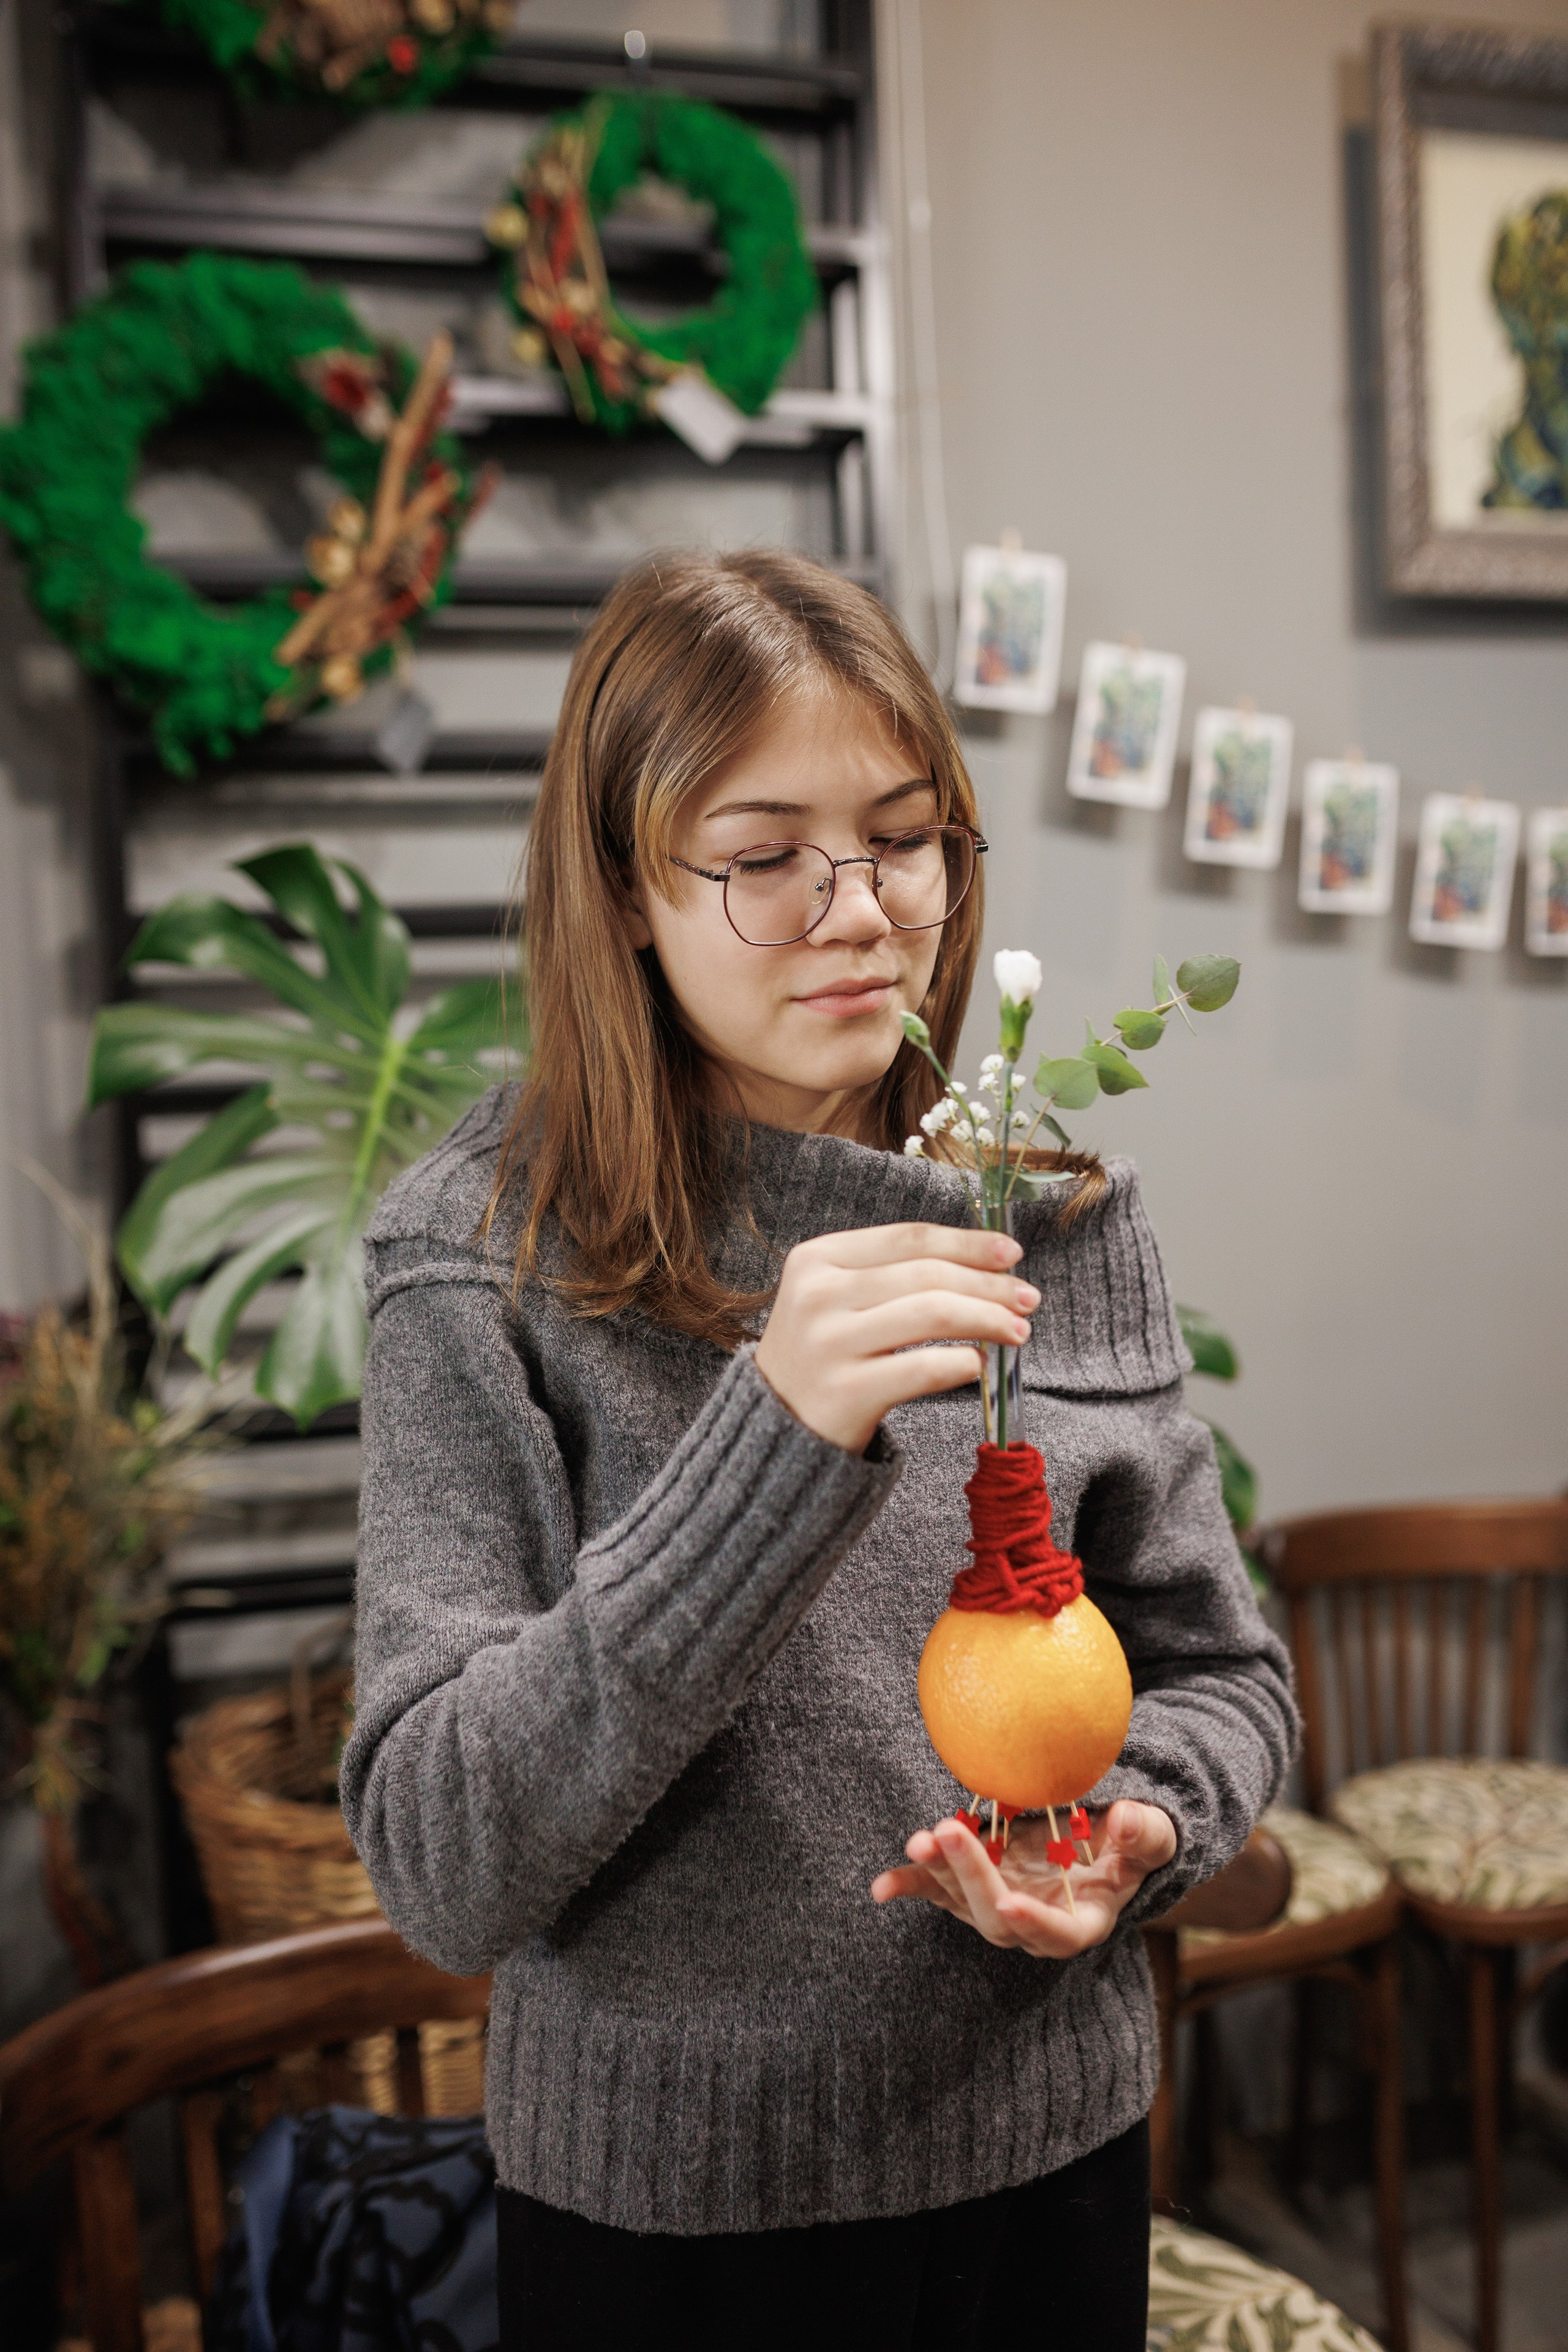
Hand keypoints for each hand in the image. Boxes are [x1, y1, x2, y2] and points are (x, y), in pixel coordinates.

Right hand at [754, 1222, 1037, 1453]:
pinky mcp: (844, 1393)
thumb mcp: (836, 1300)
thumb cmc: (822, 1358)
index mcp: (816, 1258)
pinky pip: (922, 1369)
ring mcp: (828, 1344)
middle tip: (1028, 1298)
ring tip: (1018, 1331)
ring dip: (986, 1319)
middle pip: (927, 1275)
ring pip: (931, 1314)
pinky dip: (961, 1364)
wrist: (773, 1429)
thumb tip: (985, 1264)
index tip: (1012, 1253)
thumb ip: (893, 1276)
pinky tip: (978, 1366)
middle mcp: (817, 1295)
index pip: (909, 1239)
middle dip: (989, 1285)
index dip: (968, 1242)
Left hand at [870, 1799, 1176, 1957]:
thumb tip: (1127, 1821)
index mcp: (1083, 1921)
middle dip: (974, 1876)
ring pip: (962, 1902)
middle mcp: (1034, 1923)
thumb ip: (1144, 1834)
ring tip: (918, 1842)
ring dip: (937, 1875)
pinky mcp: (971, 1888)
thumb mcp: (1151, 1836)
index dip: (1036, 1924)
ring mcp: (998, 1907)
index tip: (1011, 1903)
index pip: (1059, 1935)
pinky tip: (882, 1885)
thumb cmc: (1129, 1844)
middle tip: (951, 1833)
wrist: (1096, 1840)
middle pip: (998, 1917)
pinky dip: (911, 1885)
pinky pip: (938, 1892)